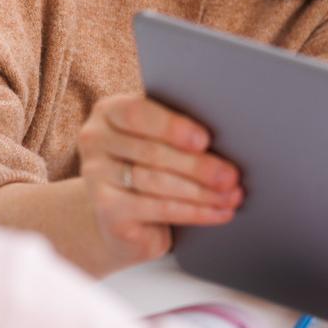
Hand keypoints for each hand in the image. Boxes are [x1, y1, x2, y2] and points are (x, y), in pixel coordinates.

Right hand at [77, 93, 243, 269]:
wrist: (121, 216)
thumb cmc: (150, 166)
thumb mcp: (159, 140)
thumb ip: (177, 131)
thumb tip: (227, 136)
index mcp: (110, 111)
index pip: (137, 113)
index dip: (172, 127)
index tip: (205, 140)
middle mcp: (95, 140)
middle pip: (152, 152)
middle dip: (198, 166)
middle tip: (232, 176)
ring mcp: (96, 176)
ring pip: (157, 182)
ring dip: (201, 191)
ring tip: (232, 196)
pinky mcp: (106, 210)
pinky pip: (158, 209)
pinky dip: (195, 212)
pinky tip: (220, 213)